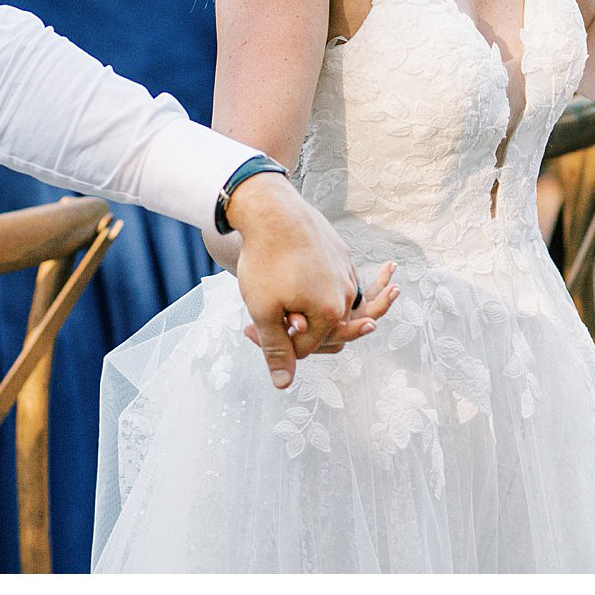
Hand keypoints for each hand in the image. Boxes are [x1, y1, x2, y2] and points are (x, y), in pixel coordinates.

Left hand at [224, 173, 399, 386]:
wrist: (272, 209)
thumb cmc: (265, 261)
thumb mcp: (263, 310)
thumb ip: (275, 348)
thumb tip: (284, 385)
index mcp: (330, 313)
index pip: (306, 347)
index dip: (277, 345)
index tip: (248, 331)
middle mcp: (346, 294)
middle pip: (330, 328)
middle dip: (308, 331)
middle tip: (297, 328)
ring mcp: (346, 271)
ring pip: (336, 302)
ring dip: (328, 310)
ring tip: (337, 315)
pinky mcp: (341, 253)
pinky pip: (337, 280)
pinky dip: (330, 286)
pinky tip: (319, 282)